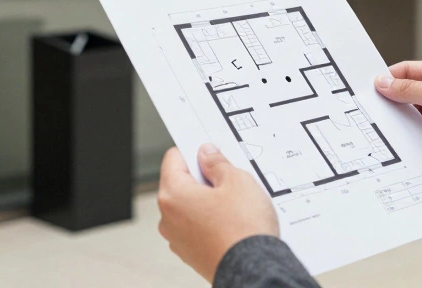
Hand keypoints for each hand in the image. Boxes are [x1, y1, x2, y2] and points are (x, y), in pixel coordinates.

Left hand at [158, 144, 278, 281]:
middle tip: (229, 179)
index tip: (209, 151)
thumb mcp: (237, 180)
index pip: (173, 158)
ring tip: (234, 204)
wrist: (254, 270)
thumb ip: (217, 163)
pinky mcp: (190, 254)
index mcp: (172, 195)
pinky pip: (196, 227)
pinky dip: (210, 221)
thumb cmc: (243, 229)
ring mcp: (178, 239)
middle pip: (181, 183)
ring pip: (190, 206)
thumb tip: (207, 154)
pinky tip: (232, 222)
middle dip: (203, 177)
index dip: (194, 151)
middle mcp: (168, 218)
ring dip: (208, 200)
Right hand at [375, 61, 421, 178]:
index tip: (370, 87)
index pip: (409, 71)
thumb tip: (384, 82)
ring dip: (398, 123)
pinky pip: (416, 139)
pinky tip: (396, 144)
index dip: (389, 78)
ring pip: (409, 118)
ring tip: (381, 127)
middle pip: (406, 96)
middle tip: (370, 108)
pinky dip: (406, 141)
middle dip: (390, 102)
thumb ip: (410, 89)